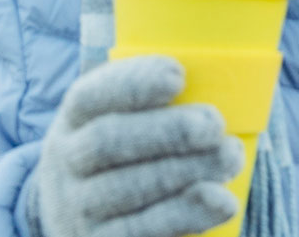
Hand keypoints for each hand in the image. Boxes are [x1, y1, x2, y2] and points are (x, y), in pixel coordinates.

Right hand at [29, 55, 243, 236]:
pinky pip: (140, 232)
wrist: (81, 221)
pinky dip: (186, 216)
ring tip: (230, 157)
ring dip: (185, 171)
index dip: (132, 84)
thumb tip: (225, 77)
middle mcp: (68, 162)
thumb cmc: (125, 157)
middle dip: (167, 131)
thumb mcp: (124, 122)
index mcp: (75, 119)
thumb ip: (160, 102)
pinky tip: (223, 201)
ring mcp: (79, 208)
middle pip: (106, 142)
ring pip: (125, 189)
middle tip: (215, 125)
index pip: (89, 96)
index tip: (178, 77)